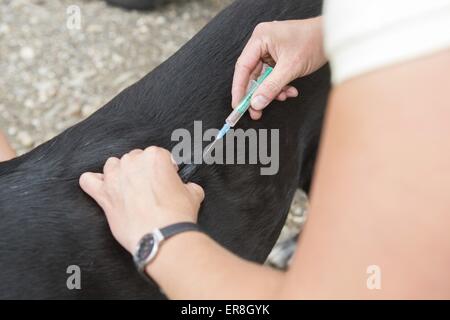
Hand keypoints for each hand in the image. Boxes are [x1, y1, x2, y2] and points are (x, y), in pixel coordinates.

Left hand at [79, 147, 204, 252]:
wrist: (162, 237)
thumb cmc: (177, 215)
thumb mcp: (194, 194)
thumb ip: (188, 185)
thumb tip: (188, 188)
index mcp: (155, 157)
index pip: (159, 155)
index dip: (165, 168)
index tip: (168, 179)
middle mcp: (133, 163)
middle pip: (135, 158)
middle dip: (143, 171)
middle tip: (151, 188)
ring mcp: (115, 178)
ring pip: (113, 165)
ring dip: (120, 173)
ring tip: (129, 188)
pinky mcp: (104, 195)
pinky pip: (88, 181)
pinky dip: (93, 182)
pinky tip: (102, 188)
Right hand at [232, 17, 325, 119]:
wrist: (333, 37)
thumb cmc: (314, 42)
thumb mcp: (290, 68)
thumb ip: (271, 87)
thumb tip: (256, 103)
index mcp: (260, 38)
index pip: (242, 67)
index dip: (239, 88)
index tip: (237, 105)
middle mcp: (262, 43)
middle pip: (251, 74)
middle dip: (257, 93)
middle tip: (256, 112)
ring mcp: (270, 50)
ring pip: (263, 77)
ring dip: (272, 91)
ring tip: (283, 97)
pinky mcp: (278, 57)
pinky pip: (272, 76)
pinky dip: (279, 86)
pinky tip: (290, 91)